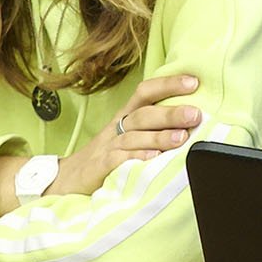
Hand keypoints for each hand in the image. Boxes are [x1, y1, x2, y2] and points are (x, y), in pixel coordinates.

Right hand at [51, 74, 202, 196]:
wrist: (67, 179)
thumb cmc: (107, 156)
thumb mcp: (129, 137)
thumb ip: (154, 128)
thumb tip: (194, 123)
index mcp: (126, 116)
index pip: (146, 92)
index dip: (168, 84)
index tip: (194, 82)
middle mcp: (117, 127)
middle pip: (143, 114)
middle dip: (170, 113)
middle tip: (194, 114)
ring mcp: (107, 146)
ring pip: (134, 136)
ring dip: (159, 136)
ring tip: (181, 138)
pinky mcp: (100, 167)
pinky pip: (118, 159)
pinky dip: (136, 158)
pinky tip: (154, 160)